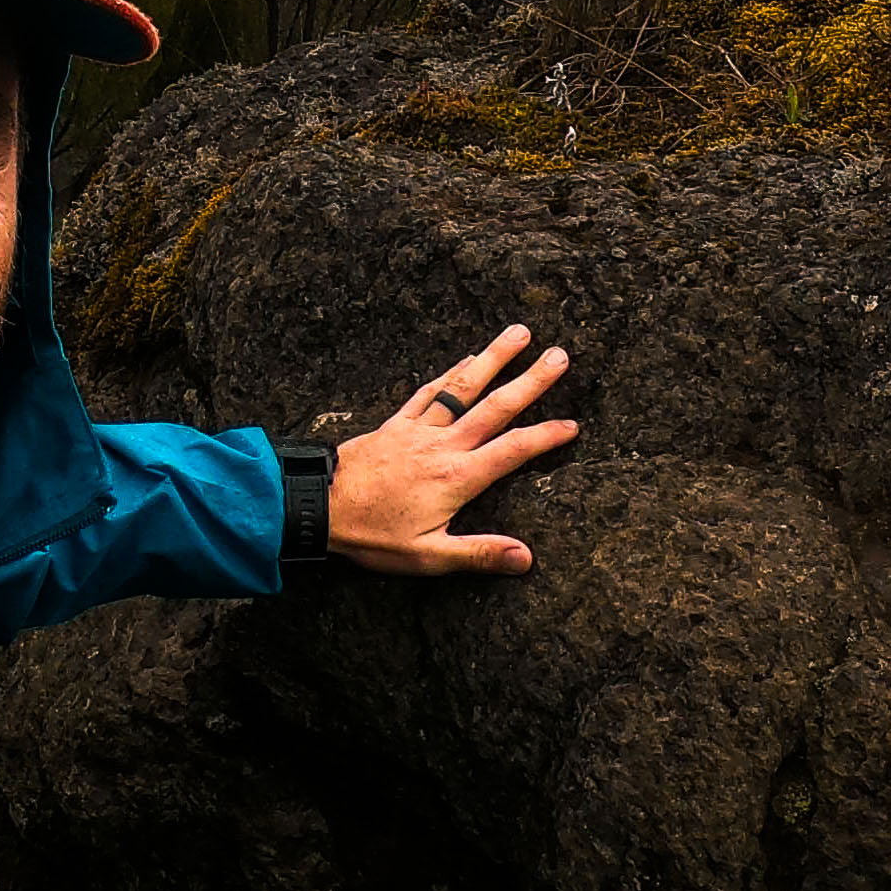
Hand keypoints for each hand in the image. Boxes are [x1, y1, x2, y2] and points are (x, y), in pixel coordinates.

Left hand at [327, 325, 577, 575]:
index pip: (513, 451)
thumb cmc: (371, 535)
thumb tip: (526, 558)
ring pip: (463, 388)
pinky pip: (428, 393)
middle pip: (496, 407)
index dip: (546, 437)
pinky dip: (449, 374)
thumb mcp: (428, 556)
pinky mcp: (394, 425)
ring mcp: (417, 431)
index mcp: (457, 478)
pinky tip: (465, 359)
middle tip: (561, 356)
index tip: (573, 425)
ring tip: (520, 333)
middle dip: (531, 382)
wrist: (317, 508)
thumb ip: (478, 553)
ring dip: (493, 358)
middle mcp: (442, 447)